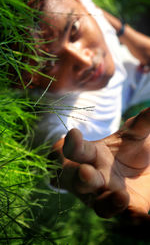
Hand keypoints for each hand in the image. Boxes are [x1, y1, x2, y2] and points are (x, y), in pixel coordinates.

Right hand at [61, 108, 149, 235]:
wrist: (132, 171)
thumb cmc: (124, 149)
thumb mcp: (132, 134)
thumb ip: (142, 123)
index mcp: (91, 155)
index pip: (78, 151)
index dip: (73, 145)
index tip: (73, 134)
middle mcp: (94, 178)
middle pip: (81, 182)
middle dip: (82, 178)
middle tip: (86, 173)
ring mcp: (106, 197)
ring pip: (100, 206)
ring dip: (108, 203)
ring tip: (122, 196)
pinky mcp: (126, 210)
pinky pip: (129, 218)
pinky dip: (138, 220)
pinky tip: (148, 220)